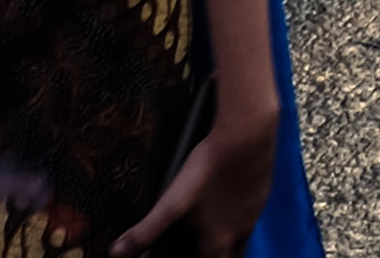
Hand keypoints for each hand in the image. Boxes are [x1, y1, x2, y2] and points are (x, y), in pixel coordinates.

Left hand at [116, 98, 276, 257]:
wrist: (246, 134)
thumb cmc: (210, 168)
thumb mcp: (172, 202)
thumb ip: (145, 231)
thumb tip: (117, 253)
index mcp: (219, 239)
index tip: (196, 255)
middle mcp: (241, 230)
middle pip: (233, 256)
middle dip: (220, 256)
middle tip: (209, 250)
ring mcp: (254, 210)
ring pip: (244, 234)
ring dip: (231, 236)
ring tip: (216, 229)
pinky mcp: (262, 190)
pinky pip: (252, 210)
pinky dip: (240, 211)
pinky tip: (229, 196)